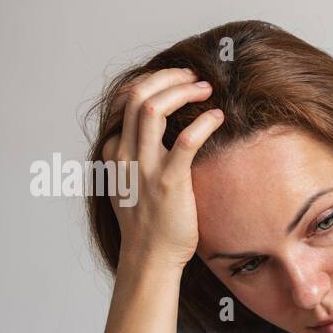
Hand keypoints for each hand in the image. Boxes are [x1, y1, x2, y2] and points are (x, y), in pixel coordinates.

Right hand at [99, 67, 223, 271]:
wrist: (150, 258)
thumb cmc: (149, 224)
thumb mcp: (131, 185)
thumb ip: (136, 159)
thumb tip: (159, 139)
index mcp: (115, 153)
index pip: (124, 102)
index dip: (150, 82)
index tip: (175, 80)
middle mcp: (125, 155)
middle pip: (137, 95)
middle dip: (167, 77)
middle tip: (193, 75)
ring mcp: (145, 168)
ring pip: (153, 108)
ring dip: (182, 90)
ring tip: (205, 88)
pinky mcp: (169, 182)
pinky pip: (185, 141)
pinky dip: (203, 121)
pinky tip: (217, 116)